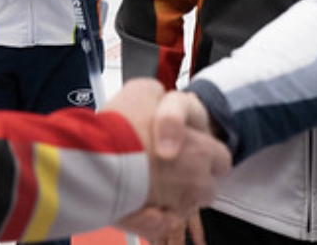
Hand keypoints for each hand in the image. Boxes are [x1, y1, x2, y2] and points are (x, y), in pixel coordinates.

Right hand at [107, 80, 228, 237]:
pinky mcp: (154, 226)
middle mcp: (196, 181)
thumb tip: (158, 101)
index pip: (222, 159)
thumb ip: (160, 97)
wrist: (94, 158)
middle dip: (193, 181)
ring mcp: (177, 206)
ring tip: (148, 186)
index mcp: (202, 150)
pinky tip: (138, 204)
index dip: (208, 155)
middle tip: (167, 170)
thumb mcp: (143, 90)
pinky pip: (161, 226)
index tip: (191, 151)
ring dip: (173, 199)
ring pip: (185, 208)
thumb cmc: (121, 125)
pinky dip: (153, 219)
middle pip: (207, 189)